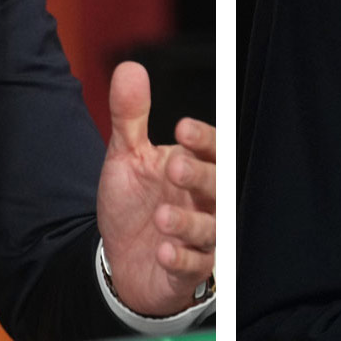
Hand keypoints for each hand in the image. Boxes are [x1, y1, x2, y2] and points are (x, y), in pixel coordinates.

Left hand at [96, 61, 216, 316]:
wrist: (121, 259)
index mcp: (196, 167)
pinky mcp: (189, 272)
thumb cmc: (135, 204)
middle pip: (218, 186)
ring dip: (190, 222)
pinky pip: (194, 267)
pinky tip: (164, 251)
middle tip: (175, 167)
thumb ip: (130, 116)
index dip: (203, 140)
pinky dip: (181, 260)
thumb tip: (130, 69)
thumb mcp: (127, 157)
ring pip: (211, 229)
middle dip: (200, 176)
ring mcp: (201, 238)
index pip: (213, 149)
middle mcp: (206, 201)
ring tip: (163, 216)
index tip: (183, 130)